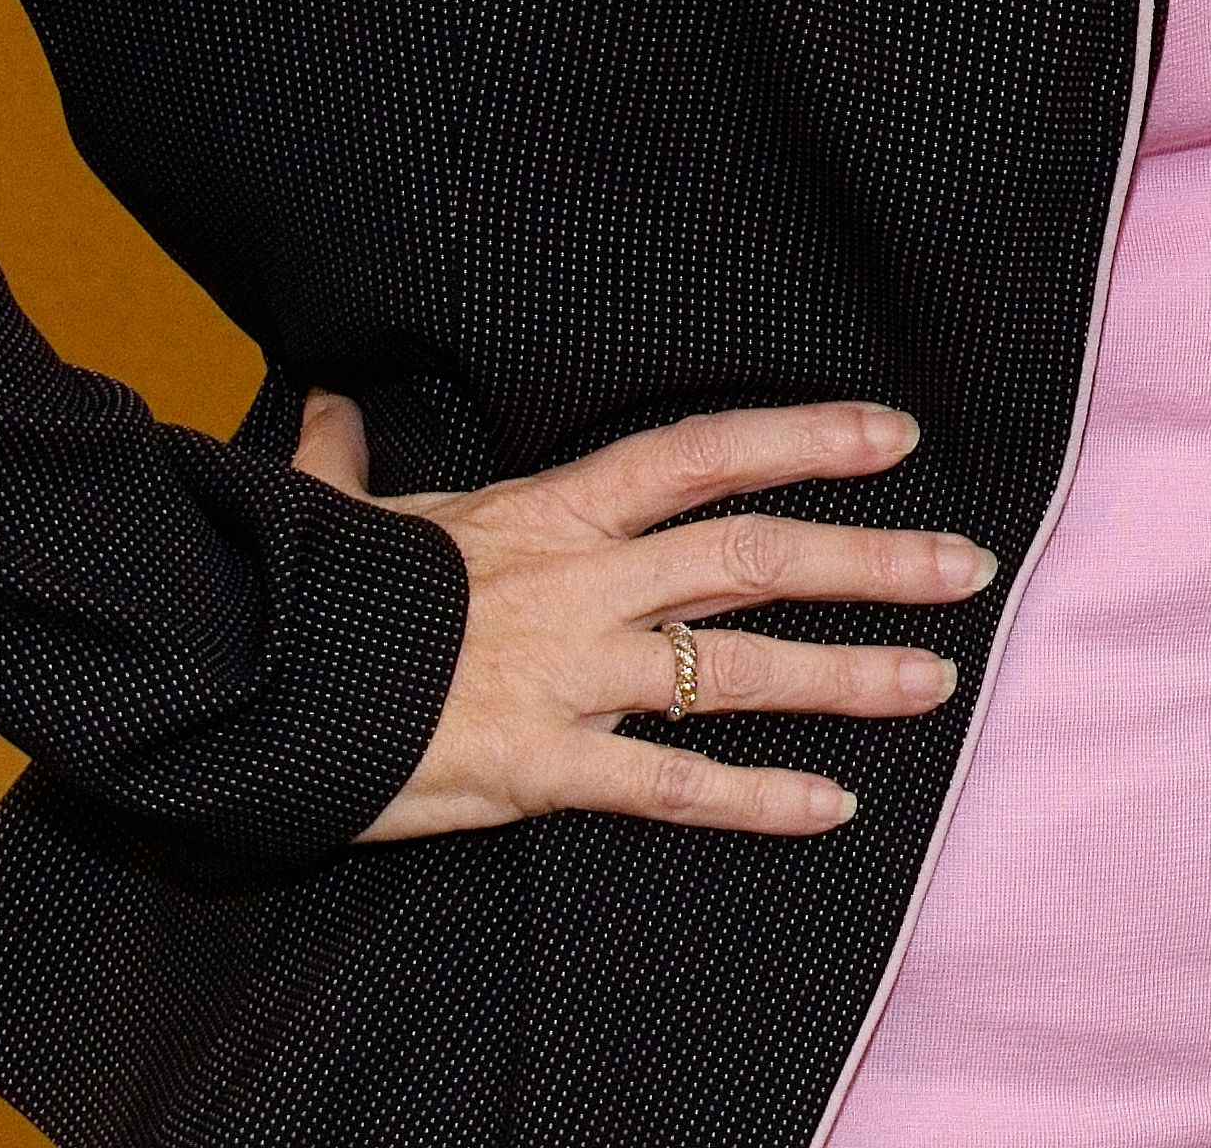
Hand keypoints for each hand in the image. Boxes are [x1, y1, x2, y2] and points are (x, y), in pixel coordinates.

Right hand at [299, 391, 988, 840]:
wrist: (244, 683)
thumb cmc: (305, 598)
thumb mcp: (340, 516)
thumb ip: (351, 460)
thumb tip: (330, 404)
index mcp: (547, 513)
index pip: (701, 454)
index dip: (802, 438)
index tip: (892, 434)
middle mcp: (580, 585)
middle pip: (756, 556)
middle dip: (871, 559)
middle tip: (966, 566)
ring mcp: (570, 676)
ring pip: (738, 667)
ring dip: (847, 675)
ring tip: (935, 681)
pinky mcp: (542, 766)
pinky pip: (671, 785)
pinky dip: (755, 799)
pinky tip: (830, 806)